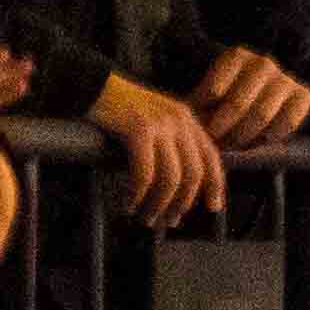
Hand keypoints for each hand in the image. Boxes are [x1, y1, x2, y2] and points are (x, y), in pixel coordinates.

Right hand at [82, 72, 227, 223]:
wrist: (93, 87)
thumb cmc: (120, 110)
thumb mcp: (156, 122)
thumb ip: (171, 144)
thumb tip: (179, 185)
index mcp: (188, 119)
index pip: (212, 157)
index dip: (215, 185)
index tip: (213, 208)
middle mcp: (180, 121)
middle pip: (193, 173)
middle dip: (182, 203)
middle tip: (168, 222)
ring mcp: (160, 125)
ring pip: (171, 177)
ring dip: (159, 204)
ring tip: (146, 218)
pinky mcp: (138, 131)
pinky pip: (145, 173)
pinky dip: (138, 194)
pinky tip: (128, 205)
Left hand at [187, 45, 309, 148]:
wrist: (251, 109)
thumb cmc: (218, 108)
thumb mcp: (201, 103)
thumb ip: (197, 109)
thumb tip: (196, 125)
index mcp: (235, 57)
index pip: (214, 92)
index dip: (204, 117)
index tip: (200, 127)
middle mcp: (263, 63)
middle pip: (238, 105)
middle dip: (223, 130)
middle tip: (215, 142)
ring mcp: (285, 77)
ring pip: (262, 115)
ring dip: (243, 136)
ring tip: (233, 144)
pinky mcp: (303, 95)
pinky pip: (287, 122)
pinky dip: (270, 136)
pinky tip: (259, 138)